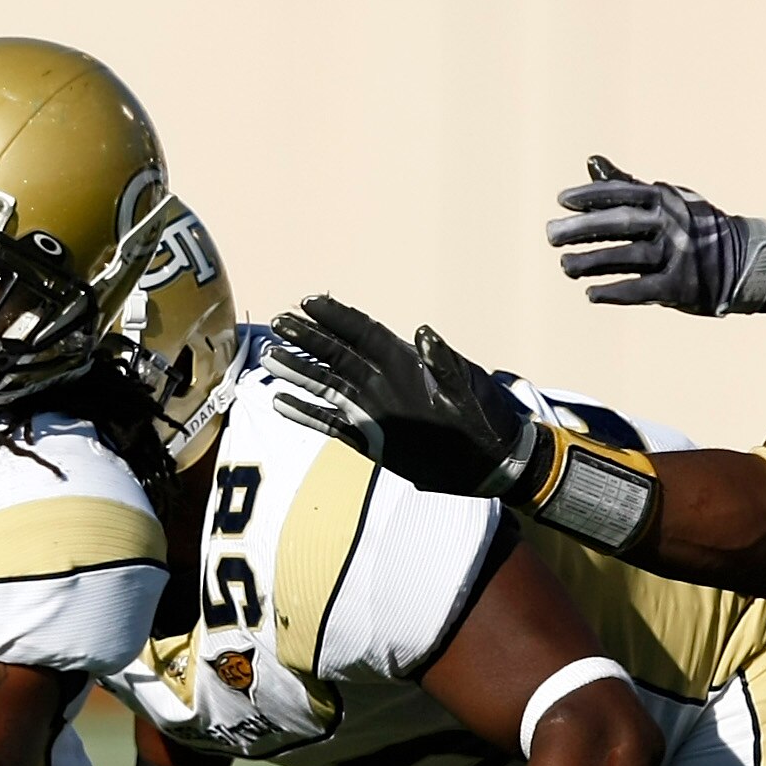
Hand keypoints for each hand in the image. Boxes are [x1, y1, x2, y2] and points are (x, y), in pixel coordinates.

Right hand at [262, 297, 538, 500]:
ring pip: (329, 386)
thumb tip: (424, 333)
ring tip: (270, 357)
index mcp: (408, 364)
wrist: (495, 462)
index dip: (338, 317)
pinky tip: (282, 403)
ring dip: (300, 372)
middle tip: (278, 323)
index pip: (365, 333)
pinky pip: (333, 422)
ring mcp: (376, 411)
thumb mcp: (470, 389)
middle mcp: (386, 383)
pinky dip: (308, 413)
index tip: (308, 302)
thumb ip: (444, 362)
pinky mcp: (372, 439)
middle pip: (339, 355)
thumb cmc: (488, 420)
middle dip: (308, 339)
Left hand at [548, 166, 765, 314]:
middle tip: (550, 235)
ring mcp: (678, 255)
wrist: (744, 260)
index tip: (562, 200)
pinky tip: (591, 294)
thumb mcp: (666, 199)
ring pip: (628, 257)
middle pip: (620, 224)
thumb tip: (591, 161)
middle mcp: (671, 224)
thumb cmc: (695, 226)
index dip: (592, 196)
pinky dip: (616, 292)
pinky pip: (643, 289)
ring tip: (564, 265)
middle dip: (583, 229)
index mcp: (665, 200)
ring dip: (592, 261)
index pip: (623, 194)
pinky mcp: (682, 286)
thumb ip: (626, 185)